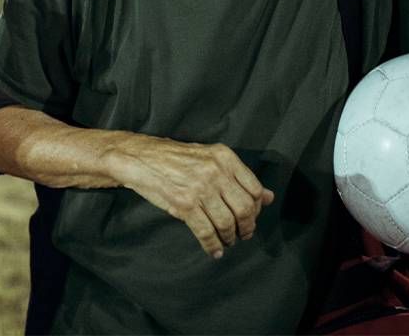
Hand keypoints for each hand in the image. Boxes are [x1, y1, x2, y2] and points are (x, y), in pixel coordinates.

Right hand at [104, 135, 274, 259]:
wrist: (139, 159)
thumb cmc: (174, 160)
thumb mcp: (209, 159)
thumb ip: (238, 177)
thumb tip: (269, 197)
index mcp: (224, 157)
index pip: (255, 189)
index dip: (256, 209)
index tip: (250, 218)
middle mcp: (216, 171)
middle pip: (245, 209)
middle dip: (247, 227)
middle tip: (242, 235)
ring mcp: (200, 188)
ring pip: (227, 223)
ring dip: (230, 238)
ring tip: (227, 241)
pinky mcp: (185, 204)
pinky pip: (207, 232)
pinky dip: (213, 245)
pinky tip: (214, 250)